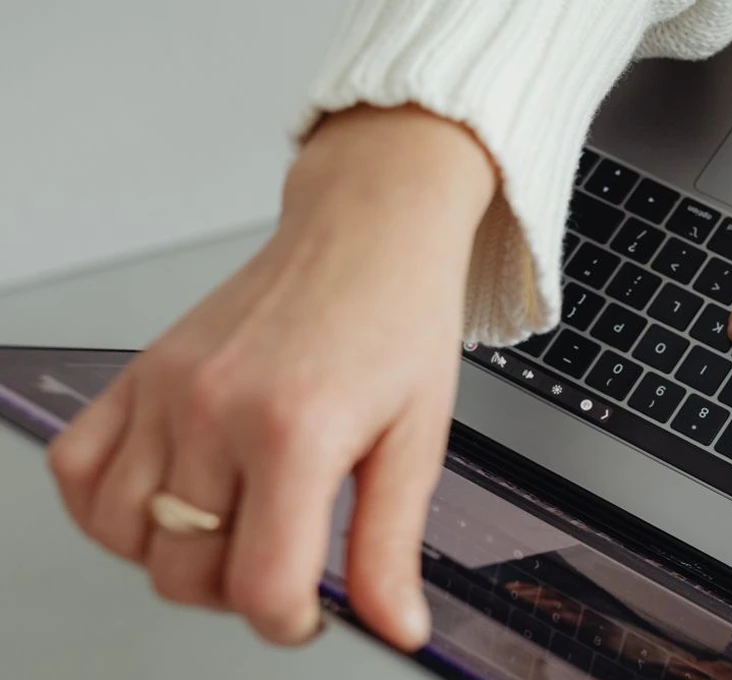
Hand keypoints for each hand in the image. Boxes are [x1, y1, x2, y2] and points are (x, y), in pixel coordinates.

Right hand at [47, 105, 496, 648]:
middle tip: (286, 562)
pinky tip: (165, 500)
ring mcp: (167, 388)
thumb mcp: (417, 441)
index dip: (290, 624)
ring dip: (175, 558)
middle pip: (186, 573)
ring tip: (233, 530)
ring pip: (124, 536)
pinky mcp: (141, 371)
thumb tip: (396, 628)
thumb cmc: (397, 320)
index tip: (311, 613)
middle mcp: (216, 409)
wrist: (367, 234)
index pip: (261, 585)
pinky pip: (77, 468)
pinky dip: (106, 507)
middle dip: (239, 594)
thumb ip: (391, 546)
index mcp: (295, 431)